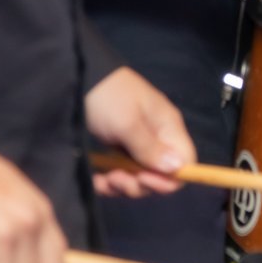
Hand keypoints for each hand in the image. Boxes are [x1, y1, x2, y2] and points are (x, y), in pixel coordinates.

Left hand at [86, 67, 195, 196]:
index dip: (169, 178)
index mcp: (167, 127)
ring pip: (139, 177)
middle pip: (160, 174)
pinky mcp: (118, 148)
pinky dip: (110, 181)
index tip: (143, 179)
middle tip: (117, 179)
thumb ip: (150, 148)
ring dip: (122, 185)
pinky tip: (97, 180)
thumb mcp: (127, 123)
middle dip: (139, 184)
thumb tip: (178, 168)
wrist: (76, 77)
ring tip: (104, 179)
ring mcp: (137, 143)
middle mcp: (156, 137)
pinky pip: (121, 172)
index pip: (184, 161)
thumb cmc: (107, 97)